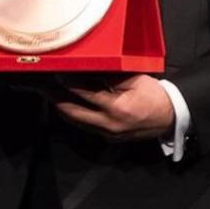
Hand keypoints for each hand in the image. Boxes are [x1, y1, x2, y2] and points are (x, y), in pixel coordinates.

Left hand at [52, 73, 174, 141]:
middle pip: (72, 111)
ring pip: (75, 121)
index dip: (67, 83)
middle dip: (53, 97)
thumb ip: (107, 77)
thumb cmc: (153, 94)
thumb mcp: (133, 80)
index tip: (54, 73)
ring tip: (46, 92)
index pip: (84, 93)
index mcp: (117, 107)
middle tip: (38, 85)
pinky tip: (63, 104)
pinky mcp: (107, 138)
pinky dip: (72, 114)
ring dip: (59, 106)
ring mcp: (107, 134)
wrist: (171, 117)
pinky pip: (84, 125)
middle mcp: (109, 124)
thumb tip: (82, 69)